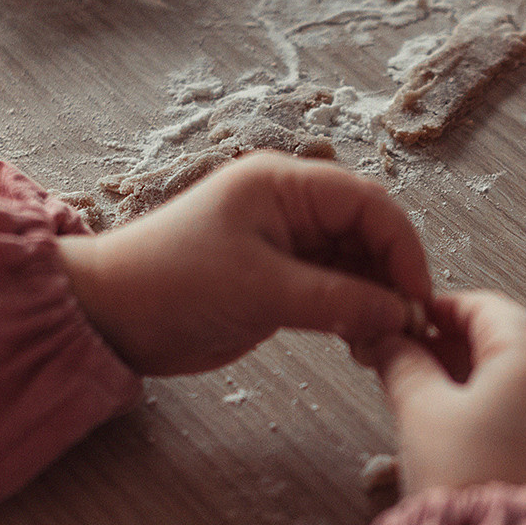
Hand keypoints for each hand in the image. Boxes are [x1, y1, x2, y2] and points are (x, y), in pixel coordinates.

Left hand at [59, 153, 430, 375]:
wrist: (108, 318)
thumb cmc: (170, 285)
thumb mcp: (263, 292)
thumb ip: (339, 300)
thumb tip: (400, 314)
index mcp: (283, 185)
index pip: (369, 204)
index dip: (402, 248)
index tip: (417, 297)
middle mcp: (289, 206)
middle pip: (368, 232)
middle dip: (392, 275)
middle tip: (407, 325)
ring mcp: (285, 243)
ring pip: (355, 264)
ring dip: (374, 298)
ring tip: (384, 339)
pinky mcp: (278, 279)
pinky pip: (334, 288)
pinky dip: (352, 312)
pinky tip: (361, 340)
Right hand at [369, 291, 525, 511]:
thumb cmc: (462, 478)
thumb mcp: (420, 412)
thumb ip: (403, 364)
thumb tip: (388, 340)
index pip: (486, 307)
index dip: (442, 310)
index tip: (408, 322)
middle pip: (511, 341)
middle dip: (459, 347)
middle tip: (411, 362)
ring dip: (482, 379)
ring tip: (434, 398)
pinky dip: (509, 409)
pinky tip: (471, 429)